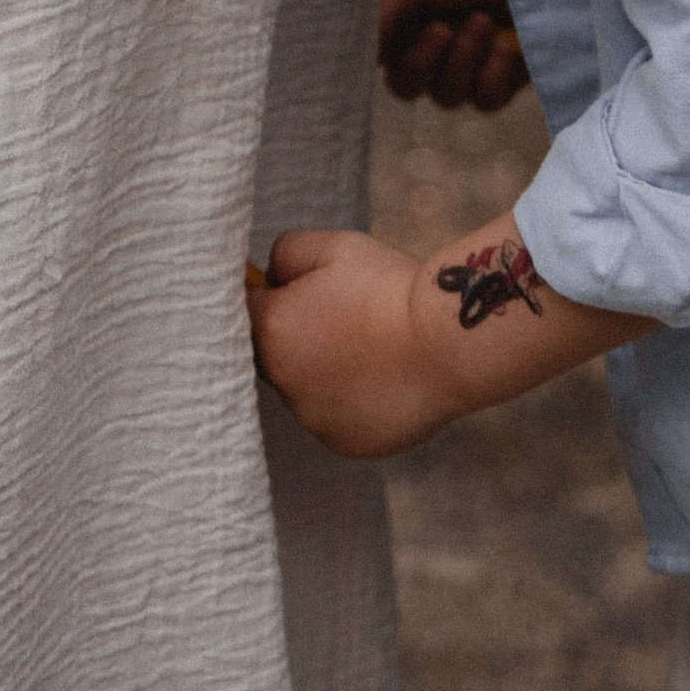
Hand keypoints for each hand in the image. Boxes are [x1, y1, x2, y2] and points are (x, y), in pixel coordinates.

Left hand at [250, 229, 456, 456]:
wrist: (445, 343)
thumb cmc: (387, 288)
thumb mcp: (331, 247)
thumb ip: (285, 254)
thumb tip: (272, 274)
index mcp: (272, 332)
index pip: (244, 310)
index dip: (265, 294)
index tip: (288, 287)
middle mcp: (284, 384)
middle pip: (272, 355)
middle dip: (293, 335)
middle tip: (336, 314)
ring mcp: (314, 420)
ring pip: (305, 389)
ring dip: (322, 371)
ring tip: (368, 346)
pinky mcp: (346, 444)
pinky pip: (336, 418)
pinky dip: (351, 400)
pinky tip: (381, 376)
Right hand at [378, 0, 528, 108]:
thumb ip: (383, 8)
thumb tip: (355, 52)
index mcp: (410, 13)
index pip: (380, 56)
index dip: (382, 57)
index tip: (393, 41)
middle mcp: (437, 41)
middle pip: (407, 86)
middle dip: (422, 62)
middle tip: (442, 28)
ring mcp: (473, 62)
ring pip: (446, 97)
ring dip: (462, 61)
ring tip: (483, 21)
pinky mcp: (509, 78)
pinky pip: (485, 101)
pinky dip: (492, 75)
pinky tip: (507, 44)